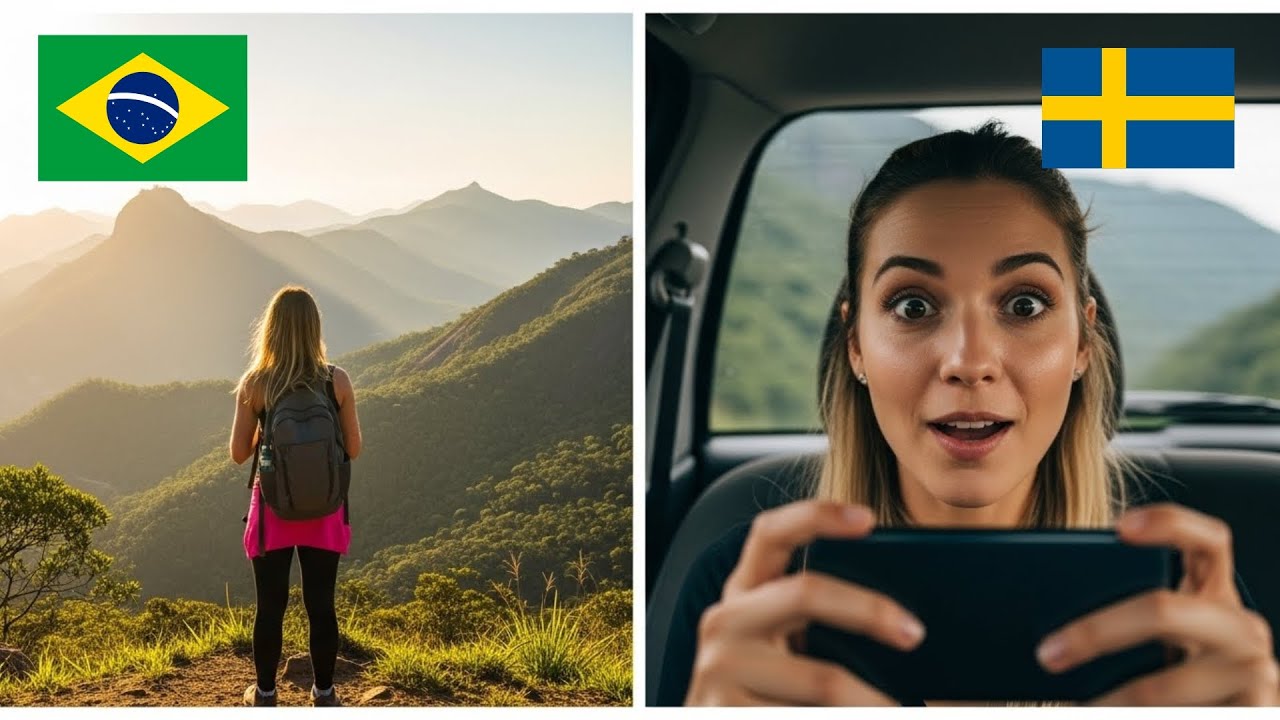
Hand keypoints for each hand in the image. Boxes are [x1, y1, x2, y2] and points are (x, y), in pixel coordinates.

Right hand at [685, 500, 926, 705]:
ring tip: (905, 709)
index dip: (816, 516)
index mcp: (744, 592)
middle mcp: (724, 621)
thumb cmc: (777, 689)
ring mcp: (718, 669)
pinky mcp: (724, 713)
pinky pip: (802, 717)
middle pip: (804, 591)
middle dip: (868, 610)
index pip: (770, 532)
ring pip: (821, 678)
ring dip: (872, 700)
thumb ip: (821, 620)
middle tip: (915, 633)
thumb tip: (904, 619)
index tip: (868, 518)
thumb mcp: (788, 645)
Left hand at [1036, 503, 1278, 705]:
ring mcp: (1253, 670)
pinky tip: (1105, 716)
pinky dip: (1138, 719)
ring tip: (1077, 707)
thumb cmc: (1183, 680)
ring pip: (1166, 682)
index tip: (1120, 527)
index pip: (1208, 541)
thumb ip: (1123, 617)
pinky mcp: (1256, 709)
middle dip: (1097, 632)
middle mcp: (1238, 626)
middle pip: (1164, 610)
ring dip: (1114, 699)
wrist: (1225, 719)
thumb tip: (1048, 631)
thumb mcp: (1159, 643)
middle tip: (1047, 654)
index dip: (1171, 524)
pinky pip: (1188, 715)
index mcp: (1212, 595)